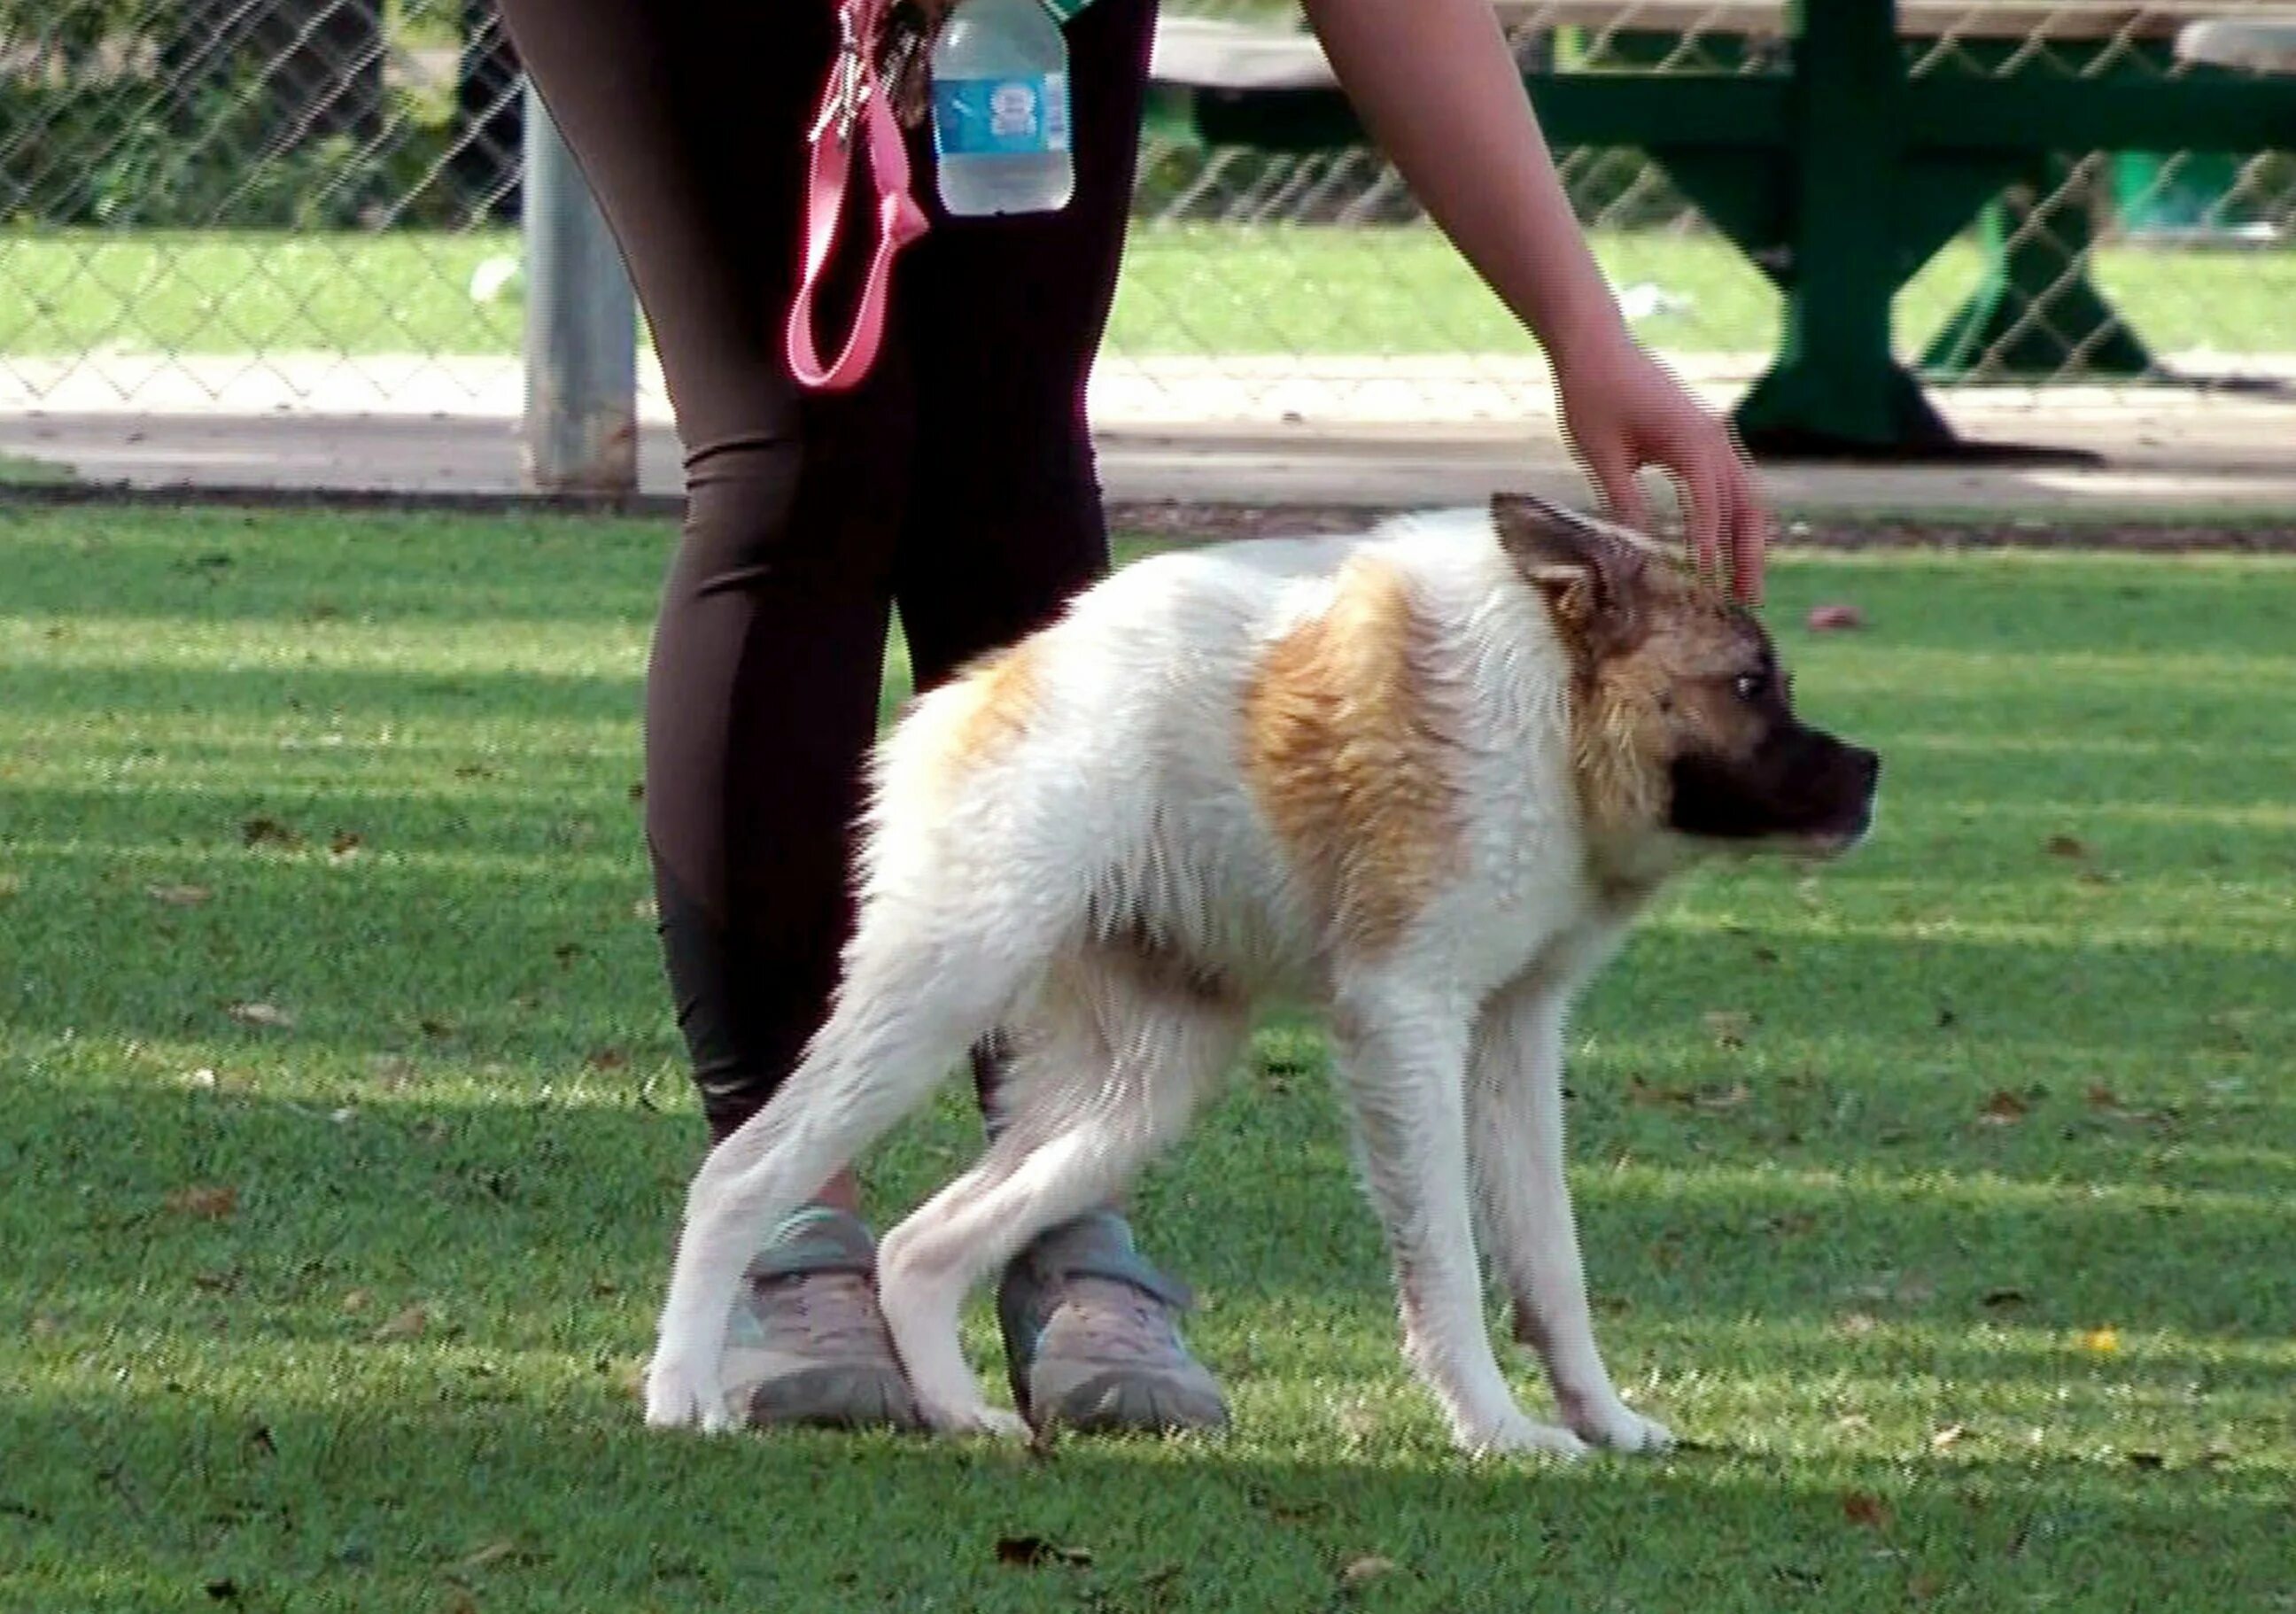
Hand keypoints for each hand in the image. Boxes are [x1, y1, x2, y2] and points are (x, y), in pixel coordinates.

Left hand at [1552, 333, 1768, 602]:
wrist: (1597, 346)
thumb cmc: (1592, 395)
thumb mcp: (1601, 454)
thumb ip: (1624, 501)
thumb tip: (1638, 553)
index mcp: (1690, 438)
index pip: (1710, 501)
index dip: (1711, 543)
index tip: (1708, 581)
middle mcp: (1713, 437)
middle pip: (1746, 503)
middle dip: (1749, 553)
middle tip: (1747, 601)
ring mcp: (1713, 436)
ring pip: (1745, 496)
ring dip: (1747, 541)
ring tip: (1742, 587)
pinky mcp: (1704, 438)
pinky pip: (1730, 485)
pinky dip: (1734, 519)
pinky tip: (1727, 551)